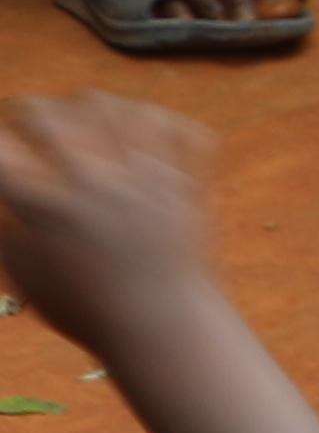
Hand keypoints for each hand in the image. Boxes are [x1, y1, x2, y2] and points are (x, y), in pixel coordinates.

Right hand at [0, 90, 226, 349]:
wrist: (162, 326)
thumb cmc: (86, 310)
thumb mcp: (28, 276)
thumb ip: (7, 229)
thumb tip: (5, 192)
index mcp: (48, 208)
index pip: (3, 149)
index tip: (3, 141)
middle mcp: (95, 182)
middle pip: (54, 115)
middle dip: (34, 110)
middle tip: (32, 116)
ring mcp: (146, 175)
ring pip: (115, 107)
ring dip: (91, 106)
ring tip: (84, 114)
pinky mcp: (186, 178)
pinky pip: (174, 126)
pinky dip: (156, 120)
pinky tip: (142, 128)